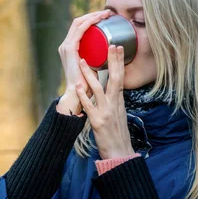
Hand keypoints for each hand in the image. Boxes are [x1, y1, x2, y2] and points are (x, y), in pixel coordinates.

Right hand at [57, 10, 112, 115]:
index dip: (92, 19)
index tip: (105, 17)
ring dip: (92, 16)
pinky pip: (79, 30)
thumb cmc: (87, 83)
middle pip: (78, 22)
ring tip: (105, 14)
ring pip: (78, 23)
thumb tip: (109, 53)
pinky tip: (98, 19)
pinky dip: (89, 22)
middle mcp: (65, 45)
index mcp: (70, 48)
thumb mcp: (92, 66)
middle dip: (93, 14)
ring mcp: (66, 46)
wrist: (78, 94)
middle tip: (108, 12)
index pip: (79, 27)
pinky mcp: (69, 49)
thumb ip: (96, 58)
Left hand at [75, 45, 134, 159]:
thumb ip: (115, 100)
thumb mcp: (119, 113)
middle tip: (110, 45)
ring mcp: (106, 112)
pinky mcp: (97, 122)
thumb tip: (114, 87)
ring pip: (98, 90)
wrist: (119, 153)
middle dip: (113, 61)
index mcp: (119, 101)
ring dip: (90, 75)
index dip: (120, 62)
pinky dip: (83, 96)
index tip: (118, 47)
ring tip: (83, 61)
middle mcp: (114, 104)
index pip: (120, 77)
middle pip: (115, 79)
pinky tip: (77, 87)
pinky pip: (88, 107)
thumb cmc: (118, 134)